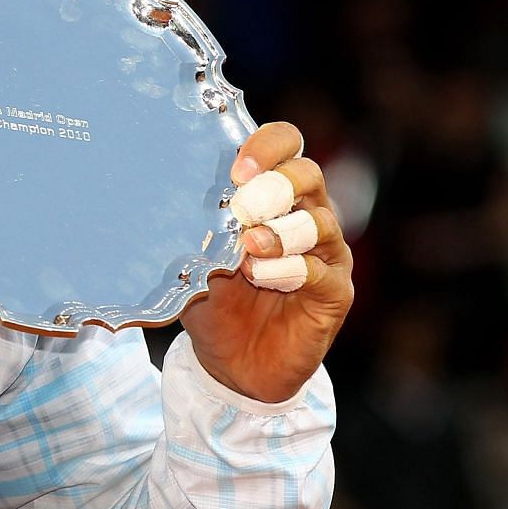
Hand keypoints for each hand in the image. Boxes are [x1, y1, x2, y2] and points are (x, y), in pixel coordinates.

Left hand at [180, 121, 354, 403]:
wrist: (232, 364)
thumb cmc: (213, 300)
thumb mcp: (192, 258)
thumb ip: (194, 228)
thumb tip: (171, 197)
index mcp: (273, 194)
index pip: (287, 144)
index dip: (268, 144)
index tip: (238, 168)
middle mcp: (306, 214)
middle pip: (308, 172)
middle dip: (273, 185)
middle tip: (240, 208)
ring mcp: (325, 253)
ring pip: (319, 221)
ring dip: (278, 233)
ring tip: (246, 251)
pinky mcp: (336, 292)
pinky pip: (323, 271)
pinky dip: (290, 270)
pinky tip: (262, 278)